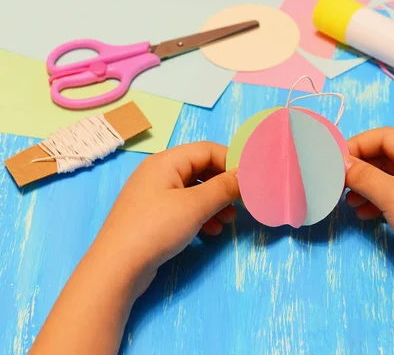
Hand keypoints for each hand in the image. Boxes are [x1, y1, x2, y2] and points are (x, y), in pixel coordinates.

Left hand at [93, 142, 239, 289]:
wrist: (117, 268)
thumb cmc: (156, 228)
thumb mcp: (196, 206)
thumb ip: (224, 187)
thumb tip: (245, 174)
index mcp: (166, 161)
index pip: (207, 150)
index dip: (231, 162)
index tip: (252, 179)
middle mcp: (158, 173)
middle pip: (201, 169)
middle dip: (223, 185)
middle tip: (242, 202)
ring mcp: (153, 195)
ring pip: (193, 191)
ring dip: (214, 203)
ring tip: (228, 221)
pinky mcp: (152, 216)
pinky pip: (183, 207)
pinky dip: (200, 216)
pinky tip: (210, 232)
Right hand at [344, 127, 393, 292]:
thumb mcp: (392, 196)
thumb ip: (364, 176)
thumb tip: (343, 163)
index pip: (385, 137)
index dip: (359, 144)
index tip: (336, 159)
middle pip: (385, 156)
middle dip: (361, 168)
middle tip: (340, 182)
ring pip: (387, 178)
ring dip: (365, 187)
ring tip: (349, 201)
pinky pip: (392, 197)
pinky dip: (375, 201)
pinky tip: (363, 214)